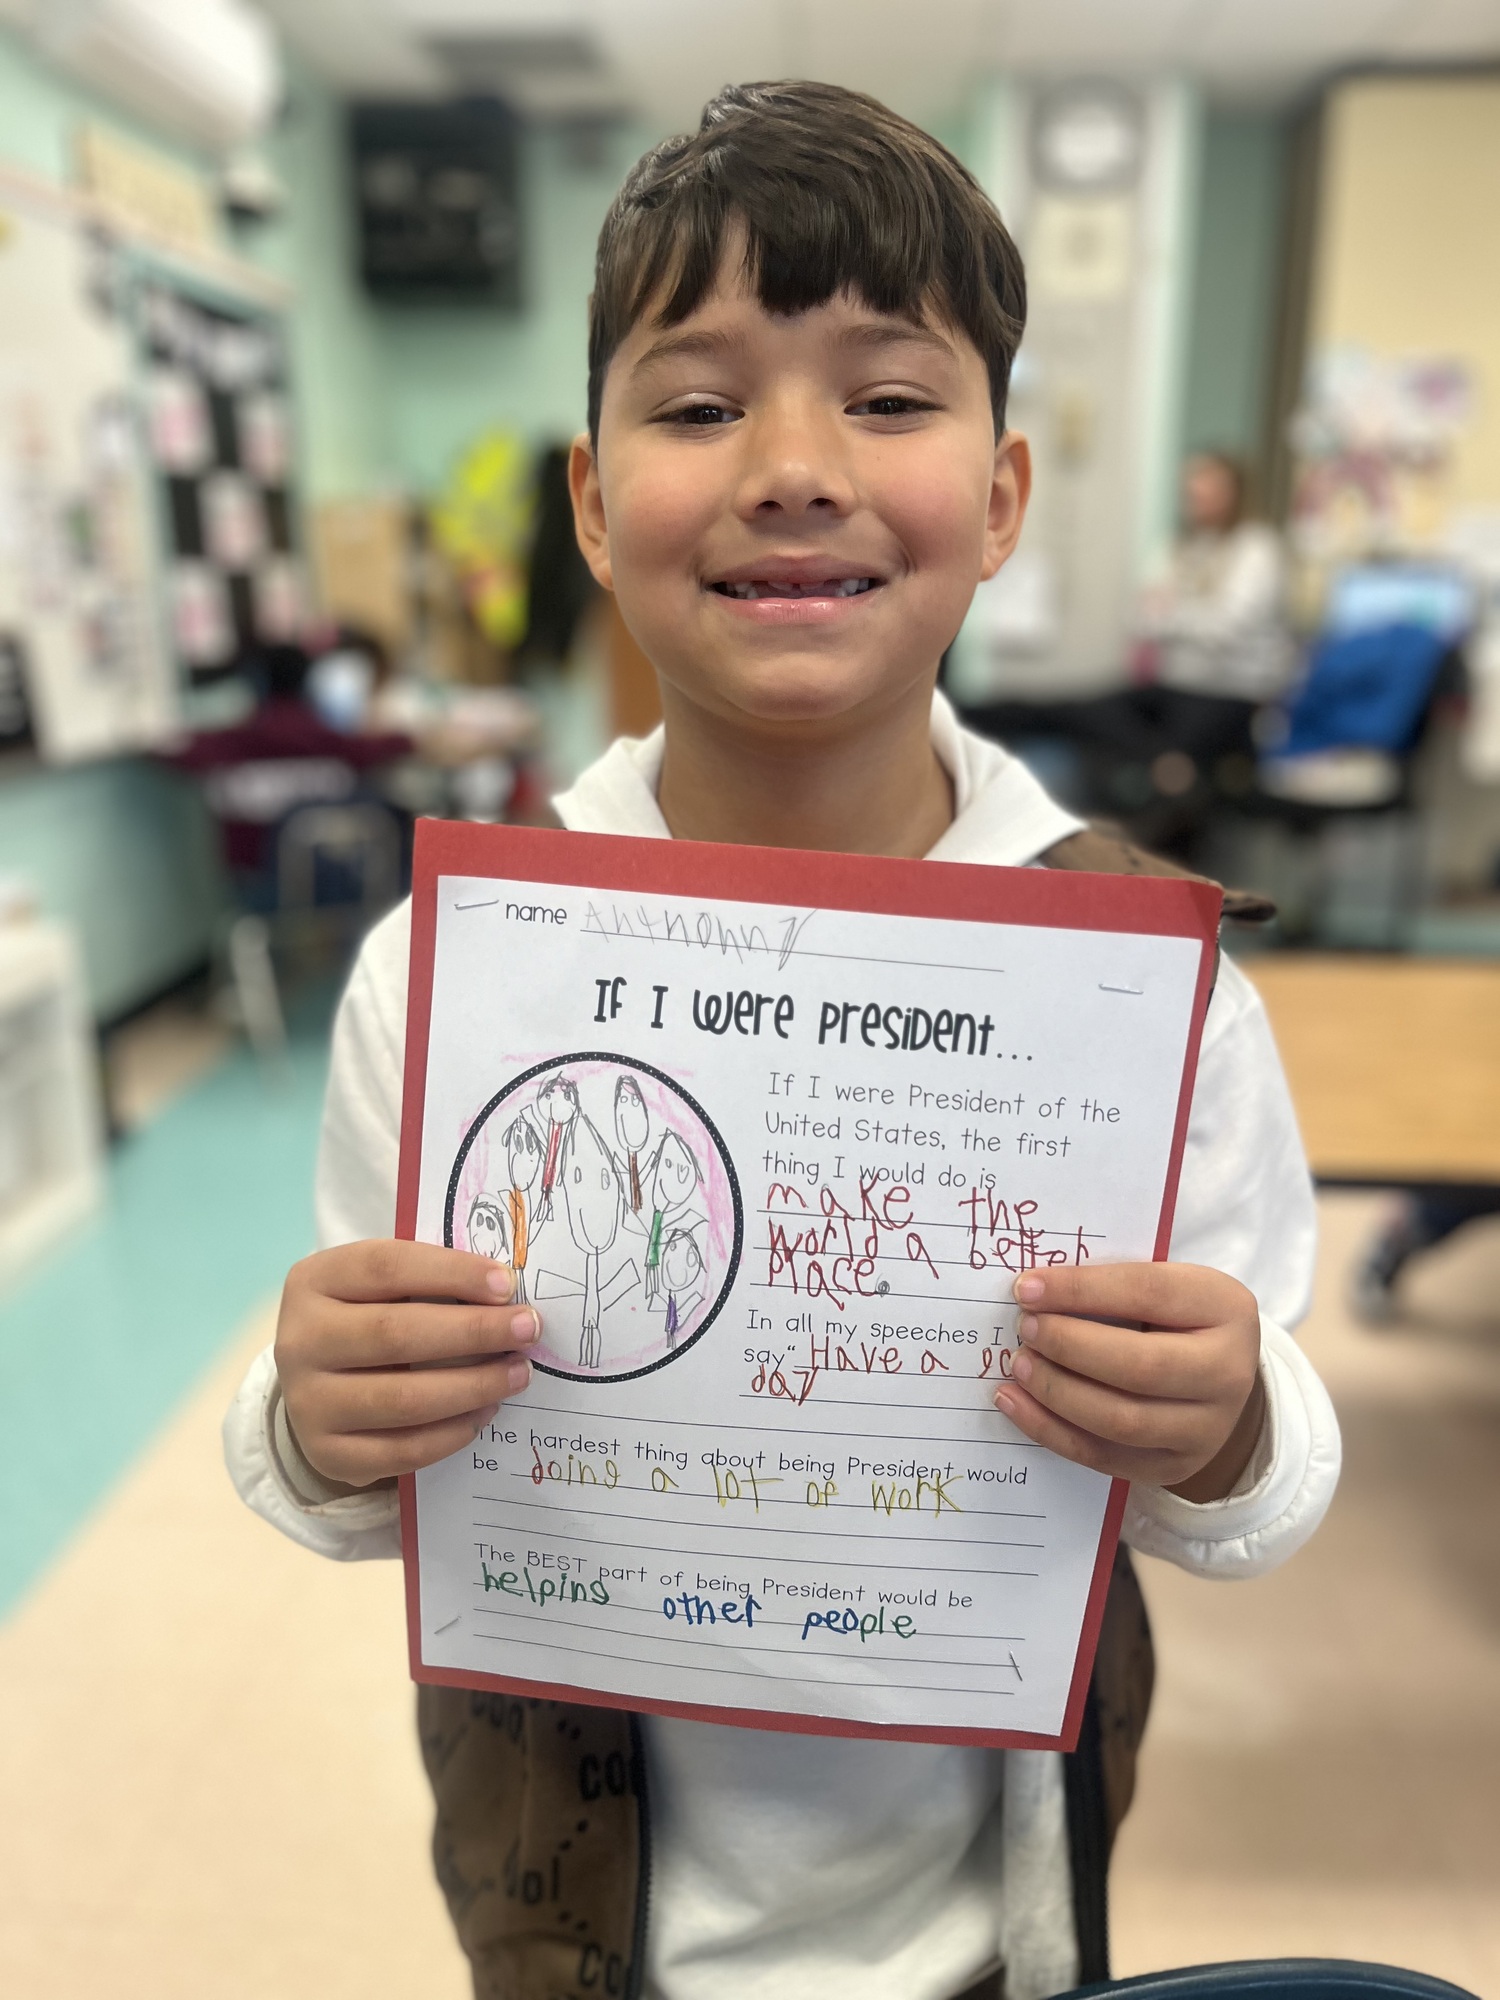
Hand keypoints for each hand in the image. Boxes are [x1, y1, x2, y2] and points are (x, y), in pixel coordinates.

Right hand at [274, 1240, 542, 1487]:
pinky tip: (484, 1413)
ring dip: (473, 1386)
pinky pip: (402, 1451)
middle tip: (528, 1329)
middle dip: (474, 1332)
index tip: (506, 1284)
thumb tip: (506, 1295)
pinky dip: (452, 1433)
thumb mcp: (383, 1286)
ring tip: (518, 1373)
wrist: (320, 1385)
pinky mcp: (328, 1453)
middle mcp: (299, 1341)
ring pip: (403, 1399)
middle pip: (395, 1335)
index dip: (450, 1273)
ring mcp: (308, 1402)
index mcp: (314, 1281)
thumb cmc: (370, 1318)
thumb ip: (432, 1280)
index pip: (386, 1267)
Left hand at [993, 1262, 1263, 1501]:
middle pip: (1141, 1366)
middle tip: (1026, 1329)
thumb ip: (1111, 1285)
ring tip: (1019, 1365)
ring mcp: (1207, 1429)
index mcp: (1225, 1308)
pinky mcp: (1175, 1467)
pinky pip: (1105, 1458)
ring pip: (1122, 1420)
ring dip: (1057, 1392)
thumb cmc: (1173, 1317)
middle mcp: (1228, 1373)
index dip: (1082, 1290)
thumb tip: (1032, 1291)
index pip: (1149, 1294)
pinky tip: (1015, 1403)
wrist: (1215, 1378)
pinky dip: (1051, 1430)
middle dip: (1070, 1346)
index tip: (1026, 1288)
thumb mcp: (1164, 1285)